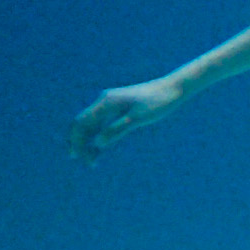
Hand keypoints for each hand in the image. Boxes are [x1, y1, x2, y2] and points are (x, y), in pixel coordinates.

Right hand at [69, 77, 185, 162]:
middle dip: (79, 141)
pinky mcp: (118, 106)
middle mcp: (104, 101)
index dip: (76, 140)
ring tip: (91, 160)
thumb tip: (98, 143)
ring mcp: (110, 103)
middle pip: (83, 123)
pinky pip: (102, 122)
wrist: (173, 88)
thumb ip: (117, 129)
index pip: (82, 123)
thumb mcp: (138, 118)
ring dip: (88, 140)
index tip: (78, 157)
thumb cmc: (158, 103)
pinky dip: (98, 135)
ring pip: (92, 123)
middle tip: (81, 160)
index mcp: (106, 102)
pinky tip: (100, 148)